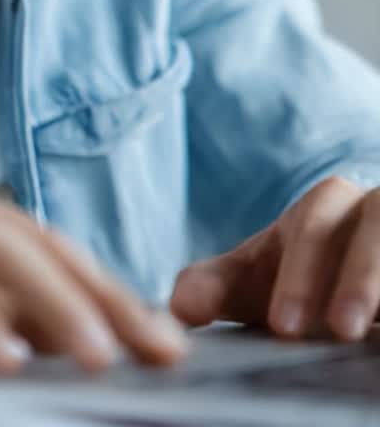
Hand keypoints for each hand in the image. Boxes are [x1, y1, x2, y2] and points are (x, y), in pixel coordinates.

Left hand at [170, 176, 379, 341]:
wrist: (357, 274)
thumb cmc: (304, 274)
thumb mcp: (263, 278)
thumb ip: (218, 287)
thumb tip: (179, 307)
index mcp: (325, 208)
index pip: (311, 227)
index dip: (299, 276)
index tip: (283, 328)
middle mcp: (373, 210)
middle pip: (371, 227)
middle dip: (357, 278)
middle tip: (339, 330)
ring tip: (367, 331)